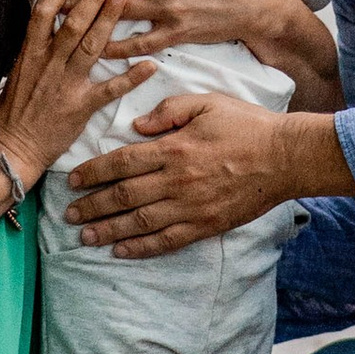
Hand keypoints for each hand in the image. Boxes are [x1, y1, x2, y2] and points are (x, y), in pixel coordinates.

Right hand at [0, 0, 152, 187]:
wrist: (12, 148)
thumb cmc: (15, 109)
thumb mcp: (19, 70)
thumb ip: (36, 45)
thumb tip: (49, 16)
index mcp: (30, 53)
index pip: (43, 13)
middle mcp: (48, 64)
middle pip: (72, 23)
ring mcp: (66, 84)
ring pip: (90, 46)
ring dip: (109, 20)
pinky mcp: (82, 106)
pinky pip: (110, 89)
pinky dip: (131, 77)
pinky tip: (150, 65)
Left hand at [64, 93, 347, 254]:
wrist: (285, 157)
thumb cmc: (247, 125)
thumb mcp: (208, 102)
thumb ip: (169, 110)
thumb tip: (137, 126)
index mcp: (174, 148)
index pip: (122, 162)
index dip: (94, 172)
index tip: (74, 180)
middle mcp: (176, 181)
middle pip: (124, 196)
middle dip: (93, 205)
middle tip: (69, 213)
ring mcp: (190, 207)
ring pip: (139, 223)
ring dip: (108, 230)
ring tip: (85, 237)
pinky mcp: (205, 225)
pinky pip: (166, 241)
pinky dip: (141, 248)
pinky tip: (121, 251)